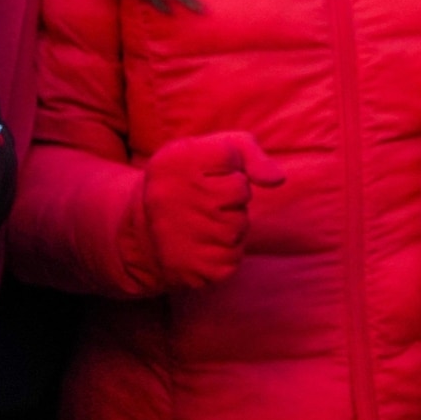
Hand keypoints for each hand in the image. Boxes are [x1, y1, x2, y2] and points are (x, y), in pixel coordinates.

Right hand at [135, 131, 284, 292]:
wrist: (144, 233)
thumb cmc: (191, 184)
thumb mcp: (213, 151)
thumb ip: (249, 152)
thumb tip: (276, 180)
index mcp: (172, 162)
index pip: (231, 156)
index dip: (230, 166)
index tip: (206, 173)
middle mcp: (166, 198)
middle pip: (239, 192)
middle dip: (233, 197)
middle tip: (206, 203)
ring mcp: (174, 236)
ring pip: (238, 227)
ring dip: (230, 226)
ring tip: (202, 224)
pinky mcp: (187, 267)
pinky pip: (232, 257)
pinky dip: (224, 253)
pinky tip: (200, 246)